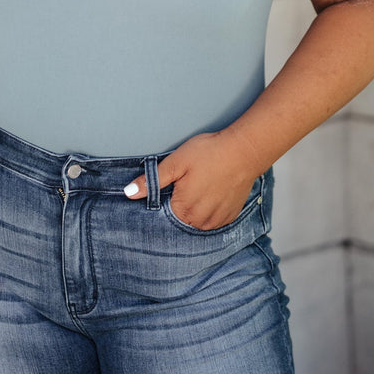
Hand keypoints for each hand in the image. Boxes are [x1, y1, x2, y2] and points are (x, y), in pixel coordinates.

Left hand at [124, 131, 258, 230]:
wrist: (244, 151)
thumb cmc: (210, 153)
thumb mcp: (176, 163)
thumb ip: (153, 180)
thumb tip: (129, 193)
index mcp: (183, 210)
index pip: (163, 216)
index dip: (162, 201)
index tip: (168, 189)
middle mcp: (200, 221)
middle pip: (180, 220)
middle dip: (178, 206)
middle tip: (186, 184)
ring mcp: (217, 221)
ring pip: (197, 222)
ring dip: (194, 210)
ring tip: (199, 187)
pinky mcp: (230, 216)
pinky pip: (213, 220)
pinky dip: (209, 211)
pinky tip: (210, 193)